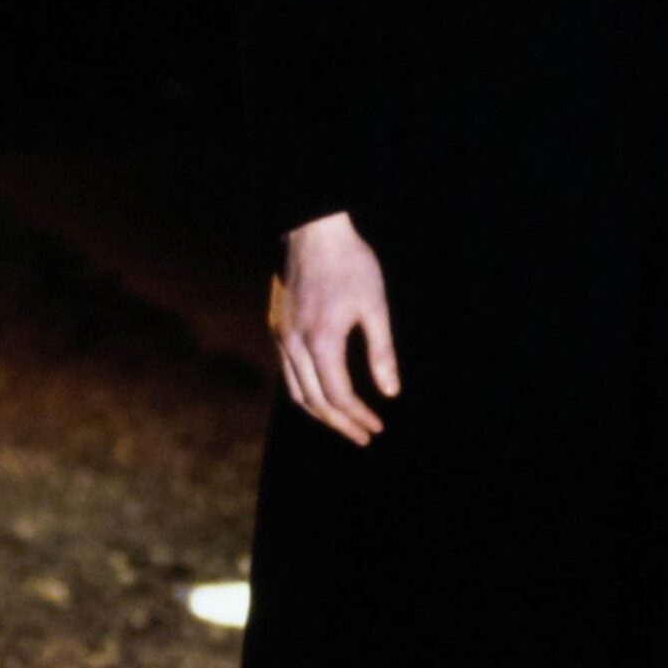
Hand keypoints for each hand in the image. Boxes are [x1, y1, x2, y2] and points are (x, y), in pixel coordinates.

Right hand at [269, 210, 400, 445]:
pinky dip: (305, 391)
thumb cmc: (351, 264)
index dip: (357, 417)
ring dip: (320, 412)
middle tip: (363, 437)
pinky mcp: (276, 326)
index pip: (338, 396)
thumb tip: (390, 393)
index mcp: (321, 341)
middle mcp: (294, 344)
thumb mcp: (376, 306)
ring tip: (344, 423)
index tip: (376, 428)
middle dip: (339, 424)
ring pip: (295, 390)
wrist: (313, 230)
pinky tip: (323, 393)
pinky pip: (287, 372)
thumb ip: (382, 352)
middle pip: (313, 401)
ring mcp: (280, 335)